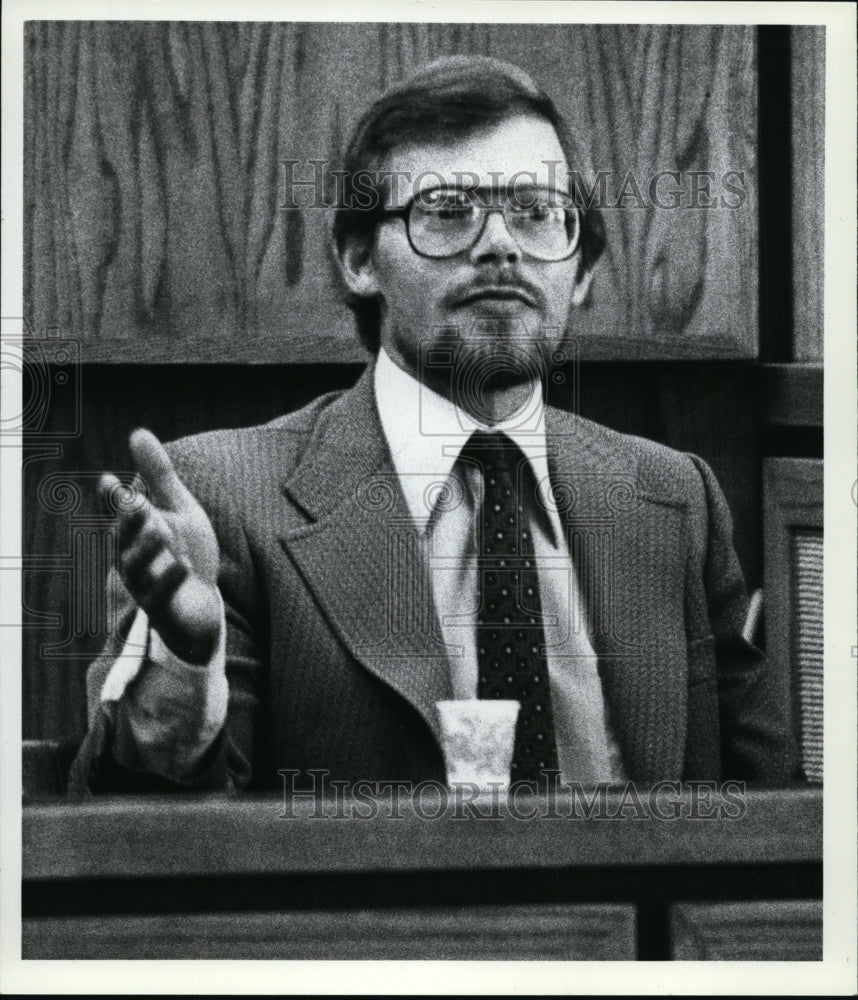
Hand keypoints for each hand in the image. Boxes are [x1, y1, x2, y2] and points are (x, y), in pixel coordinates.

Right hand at [102, 429, 220, 663]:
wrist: (199, 606)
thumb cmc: (183, 552)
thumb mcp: (177, 508)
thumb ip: (158, 475)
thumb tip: (137, 431)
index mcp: (131, 533)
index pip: (116, 513)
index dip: (110, 500)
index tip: (108, 480)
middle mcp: (130, 558)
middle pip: (123, 539)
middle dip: (127, 521)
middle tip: (134, 501)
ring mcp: (144, 586)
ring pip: (136, 568)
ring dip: (145, 548)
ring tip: (159, 529)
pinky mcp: (161, 609)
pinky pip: (161, 596)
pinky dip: (170, 581)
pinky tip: (183, 566)